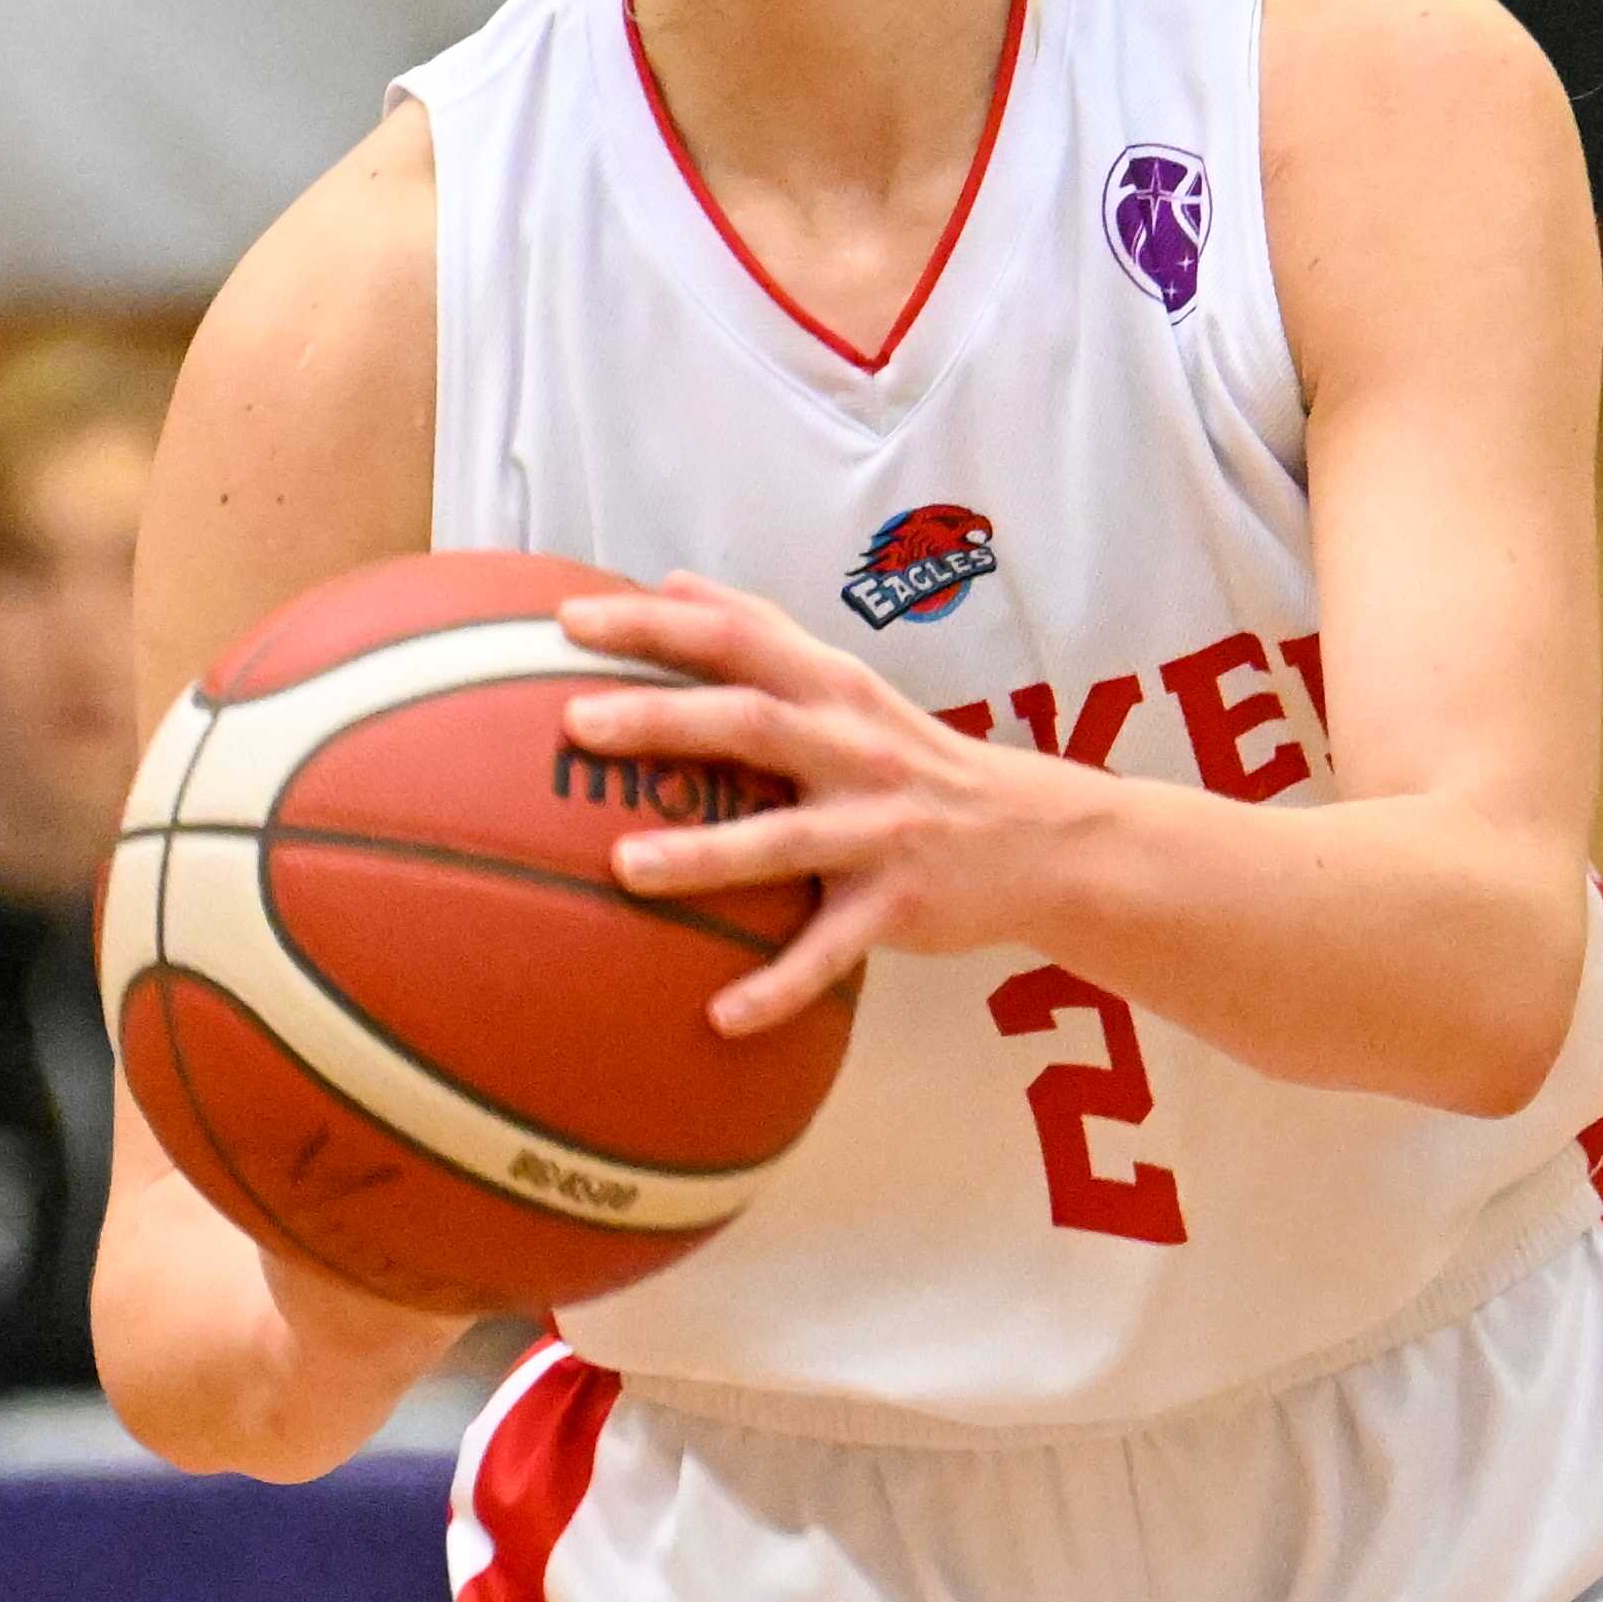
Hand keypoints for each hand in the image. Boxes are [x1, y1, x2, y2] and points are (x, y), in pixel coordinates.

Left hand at [560, 578, 1105, 1034]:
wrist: (1033, 836)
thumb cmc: (911, 756)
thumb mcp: (848, 682)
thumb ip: (763, 631)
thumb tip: (670, 582)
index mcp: (833, 689)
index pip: (738, 638)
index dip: (654, 624)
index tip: (570, 622)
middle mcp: (854, 749)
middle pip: (754, 723)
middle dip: (667, 720)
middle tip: (580, 724)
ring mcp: (877, 829)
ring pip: (783, 841)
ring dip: (705, 855)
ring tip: (624, 868)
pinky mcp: (896, 905)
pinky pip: (829, 953)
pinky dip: (778, 987)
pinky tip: (720, 1019)